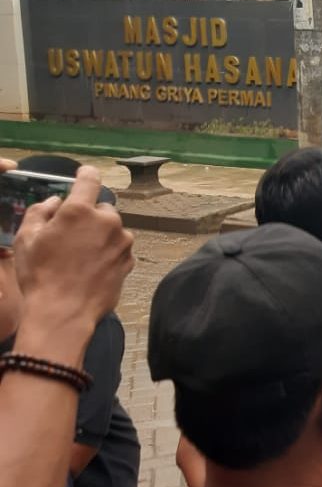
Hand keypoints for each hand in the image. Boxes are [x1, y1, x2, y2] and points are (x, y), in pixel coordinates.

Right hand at [12, 166, 133, 344]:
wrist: (63, 312)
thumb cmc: (40, 275)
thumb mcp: (26, 238)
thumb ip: (40, 212)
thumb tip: (56, 201)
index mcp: (79, 211)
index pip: (89, 179)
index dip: (86, 173)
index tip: (85, 173)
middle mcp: (107, 221)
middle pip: (100, 208)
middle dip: (88, 217)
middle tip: (70, 236)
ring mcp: (122, 241)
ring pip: (111, 229)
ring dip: (99, 236)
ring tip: (79, 257)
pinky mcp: (129, 260)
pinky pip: (119, 248)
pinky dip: (108, 252)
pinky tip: (91, 268)